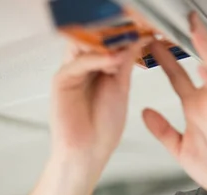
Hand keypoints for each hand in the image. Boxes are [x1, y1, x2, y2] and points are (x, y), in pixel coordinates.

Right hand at [50, 40, 145, 166]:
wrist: (88, 153)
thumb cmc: (102, 128)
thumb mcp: (120, 89)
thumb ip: (123, 65)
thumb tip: (134, 42)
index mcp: (98, 69)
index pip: (108, 43)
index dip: (124, 36)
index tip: (143, 31)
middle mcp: (83, 68)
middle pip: (93, 40)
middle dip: (114, 35)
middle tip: (135, 30)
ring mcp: (71, 73)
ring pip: (84, 47)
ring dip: (106, 43)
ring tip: (127, 41)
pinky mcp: (62, 81)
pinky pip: (78, 64)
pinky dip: (96, 60)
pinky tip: (112, 60)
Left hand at [142, 12, 206, 194]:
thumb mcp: (179, 148)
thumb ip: (162, 130)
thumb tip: (145, 112)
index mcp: (197, 108)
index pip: (177, 76)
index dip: (163, 58)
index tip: (148, 41)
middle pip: (199, 63)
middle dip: (188, 41)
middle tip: (174, 21)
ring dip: (206, 50)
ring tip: (194, 30)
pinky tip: (204, 69)